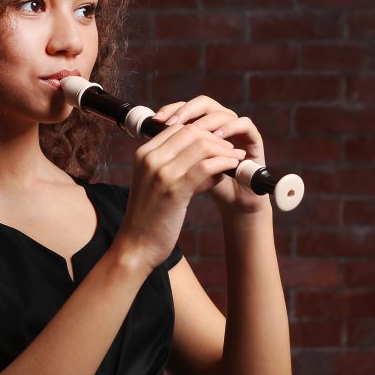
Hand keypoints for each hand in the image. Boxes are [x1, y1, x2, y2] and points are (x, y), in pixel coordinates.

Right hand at [115, 118, 247, 269]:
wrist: (137, 245)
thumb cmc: (150, 218)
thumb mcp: (158, 185)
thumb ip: (179, 168)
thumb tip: (211, 160)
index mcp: (144, 154)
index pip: (177, 128)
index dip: (202, 132)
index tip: (218, 141)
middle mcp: (150, 159)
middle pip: (190, 132)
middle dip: (216, 137)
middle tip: (232, 148)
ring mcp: (161, 173)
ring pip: (200, 145)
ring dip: (223, 149)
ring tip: (236, 157)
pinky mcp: (174, 189)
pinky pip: (205, 167)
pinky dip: (222, 163)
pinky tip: (232, 167)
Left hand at [152, 96, 268, 214]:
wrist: (230, 203)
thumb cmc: (202, 185)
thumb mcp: (180, 168)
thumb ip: (171, 150)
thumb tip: (146, 132)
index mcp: (200, 126)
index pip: (185, 107)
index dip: (171, 109)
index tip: (156, 119)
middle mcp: (218, 124)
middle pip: (203, 103)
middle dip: (187, 111)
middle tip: (173, 122)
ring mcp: (236, 129)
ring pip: (221, 112)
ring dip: (206, 120)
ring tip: (194, 132)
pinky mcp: (253, 139)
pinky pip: (244, 124)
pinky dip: (231, 127)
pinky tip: (217, 137)